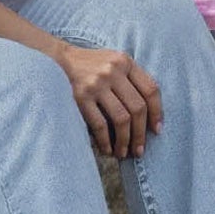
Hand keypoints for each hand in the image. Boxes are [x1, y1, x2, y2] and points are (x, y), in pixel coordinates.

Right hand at [51, 43, 162, 158]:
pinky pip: (100, 125)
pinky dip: (106, 141)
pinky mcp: (80, 96)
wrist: (57, 60)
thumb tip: (150, 116)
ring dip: (125, 141)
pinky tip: (107, 149)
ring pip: (122, 119)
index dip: (157, 113)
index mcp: (125, 61)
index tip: (156, 131)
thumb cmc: (91, 65)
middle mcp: (113, 71)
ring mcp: (96, 84)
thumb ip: (131, 79)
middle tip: (139, 150)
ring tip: (124, 153)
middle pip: (137, 107)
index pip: (151, 89)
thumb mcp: (114, 62)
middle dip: (141, 134)